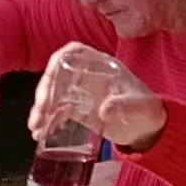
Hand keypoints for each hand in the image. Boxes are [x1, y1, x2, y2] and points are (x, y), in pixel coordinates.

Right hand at [25, 44, 165, 150]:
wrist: (150, 131)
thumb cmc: (148, 114)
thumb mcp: (141, 110)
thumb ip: (125, 106)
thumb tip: (105, 109)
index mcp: (103, 67)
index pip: (75, 52)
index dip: (59, 60)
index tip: (49, 77)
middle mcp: (89, 75)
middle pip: (58, 73)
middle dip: (45, 90)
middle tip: (41, 111)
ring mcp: (82, 92)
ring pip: (53, 91)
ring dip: (41, 107)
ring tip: (35, 126)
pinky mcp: (78, 109)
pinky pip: (56, 109)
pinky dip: (46, 119)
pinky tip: (39, 133)